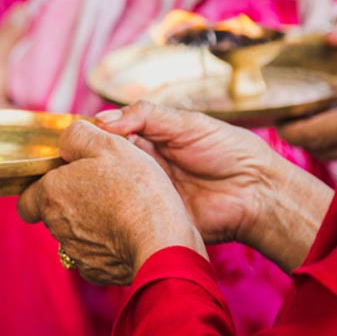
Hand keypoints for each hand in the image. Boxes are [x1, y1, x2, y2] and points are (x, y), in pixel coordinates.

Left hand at [0, 7, 27, 107]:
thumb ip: (8, 33)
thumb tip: (25, 6)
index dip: (9, 37)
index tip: (29, 37)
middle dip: (13, 54)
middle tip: (33, 54)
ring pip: (2, 69)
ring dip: (17, 69)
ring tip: (31, 72)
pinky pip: (5, 84)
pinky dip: (17, 83)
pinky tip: (27, 86)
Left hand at [17, 120, 203, 284]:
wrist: (162, 240)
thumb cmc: (136, 189)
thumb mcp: (107, 143)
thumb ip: (77, 136)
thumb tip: (66, 141)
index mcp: (51, 194)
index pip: (27, 198)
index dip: (44, 188)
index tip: (68, 179)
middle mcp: (57, 227)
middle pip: (54, 214)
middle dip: (72, 201)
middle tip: (105, 187)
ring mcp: (77, 253)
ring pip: (75, 235)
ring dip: (91, 223)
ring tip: (122, 209)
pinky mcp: (98, 272)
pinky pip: (96, 255)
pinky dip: (107, 245)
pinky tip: (128, 233)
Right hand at [99, 102, 331, 271]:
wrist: (258, 193)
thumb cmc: (229, 151)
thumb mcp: (187, 123)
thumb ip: (146, 116)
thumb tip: (101, 120)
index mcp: (150, 139)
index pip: (110, 135)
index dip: (93, 136)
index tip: (78, 139)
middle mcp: (144, 166)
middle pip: (105, 163)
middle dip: (90, 163)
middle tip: (77, 163)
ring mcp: (147, 193)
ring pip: (112, 189)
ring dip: (99, 186)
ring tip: (87, 183)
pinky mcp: (153, 219)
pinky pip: (127, 216)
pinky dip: (113, 212)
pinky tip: (102, 206)